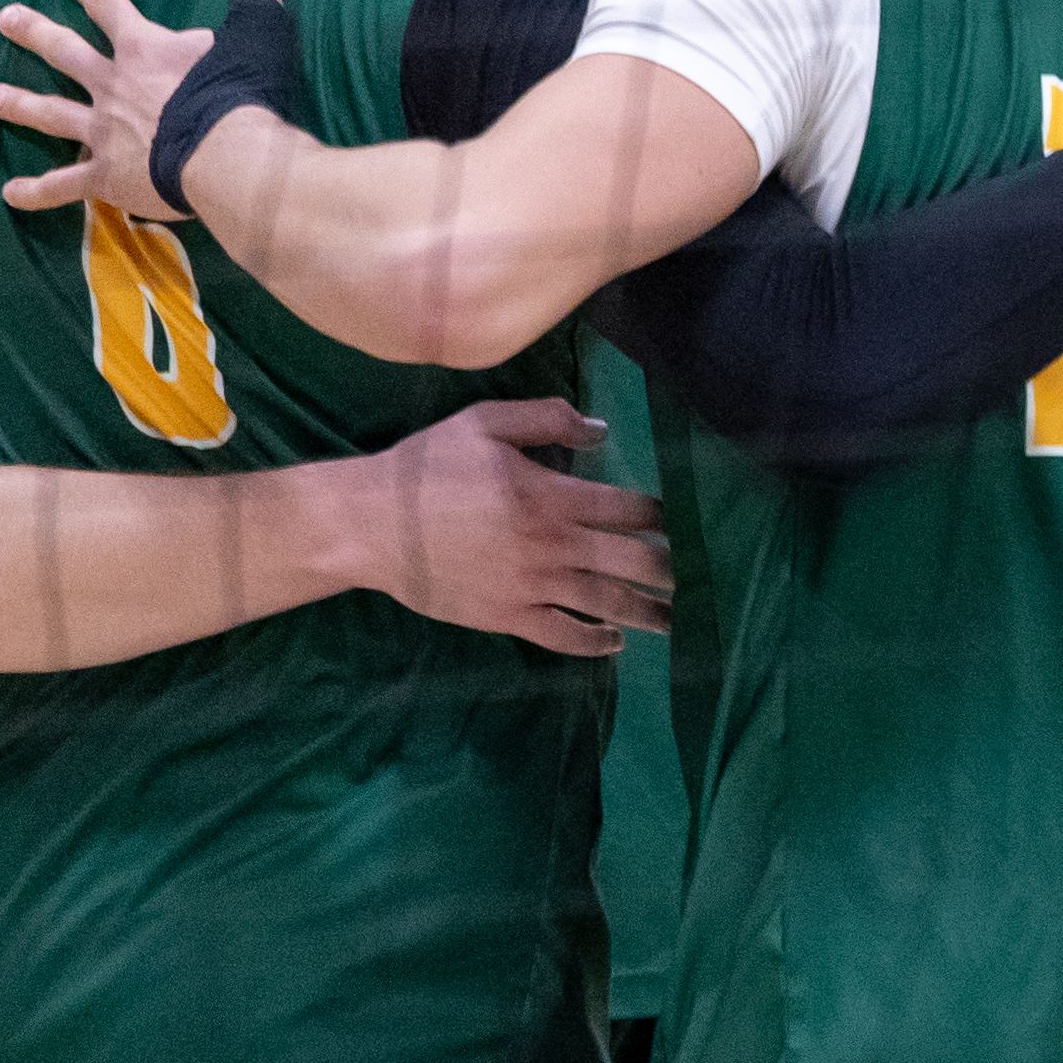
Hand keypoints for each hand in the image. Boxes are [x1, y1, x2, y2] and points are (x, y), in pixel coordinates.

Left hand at [0, 0, 242, 222]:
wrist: (227, 156)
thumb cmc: (242, 89)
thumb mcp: (256, 22)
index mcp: (144, 49)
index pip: (110, 7)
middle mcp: (114, 85)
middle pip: (66, 53)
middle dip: (35, 33)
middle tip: (4, 18)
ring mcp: (105, 132)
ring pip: (53, 115)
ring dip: (21, 105)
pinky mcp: (107, 176)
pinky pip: (64, 184)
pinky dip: (37, 191)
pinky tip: (10, 193)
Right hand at [328, 398, 675, 657]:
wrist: (371, 526)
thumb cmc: (428, 467)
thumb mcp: (487, 422)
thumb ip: (549, 419)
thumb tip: (600, 429)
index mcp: (552, 495)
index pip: (627, 508)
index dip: (659, 515)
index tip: (677, 520)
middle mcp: (551, 545)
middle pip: (630, 561)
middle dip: (667, 568)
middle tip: (692, 576)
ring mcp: (530, 587)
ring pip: (604, 603)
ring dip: (645, 612)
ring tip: (674, 619)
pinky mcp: (505, 617)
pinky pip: (560, 635)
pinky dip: (592, 642)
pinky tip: (613, 643)